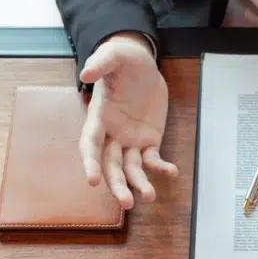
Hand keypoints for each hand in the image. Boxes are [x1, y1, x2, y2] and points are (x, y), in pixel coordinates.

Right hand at [80, 31, 177, 209]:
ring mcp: (130, 141)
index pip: (90, 144)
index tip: (91, 181)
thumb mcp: (115, 55)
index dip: (90, 163)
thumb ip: (101, 63)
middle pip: (111, 166)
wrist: (143, 65)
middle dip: (117, 185)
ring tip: (149, 197)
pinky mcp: (149, 142)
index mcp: (98, 118)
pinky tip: (172, 172)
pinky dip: (161, 168)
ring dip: (139, 184)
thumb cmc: (124, 60)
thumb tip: (85, 74)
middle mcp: (112, 135)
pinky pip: (153, 160)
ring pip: (131, 169)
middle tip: (127, 203)